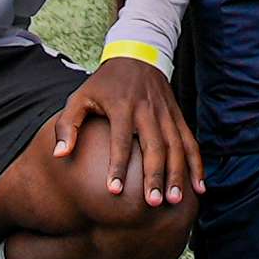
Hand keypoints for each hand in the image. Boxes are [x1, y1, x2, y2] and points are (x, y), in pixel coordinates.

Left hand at [53, 54, 201, 209]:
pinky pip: (190, 142)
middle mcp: (147, 111)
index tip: (114, 191)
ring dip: (177, 174)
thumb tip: (59, 154)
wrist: (137, 55)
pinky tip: (199, 187)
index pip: (121, 140)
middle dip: (154, 176)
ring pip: (176, 146)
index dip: (118, 166)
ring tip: (175, 200)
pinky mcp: (177, 116)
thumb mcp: (80, 97)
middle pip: (154, 147)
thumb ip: (67, 125)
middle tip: (152, 203)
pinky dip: (197, 164)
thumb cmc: (103, 84)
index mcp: (122, 107)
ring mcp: (166, 114)